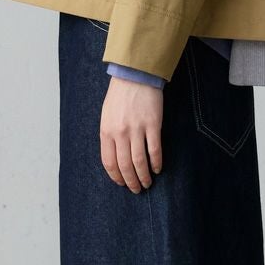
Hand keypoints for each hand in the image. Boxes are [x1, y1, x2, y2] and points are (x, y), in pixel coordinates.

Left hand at [100, 76, 163, 190]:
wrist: (135, 76)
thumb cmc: (120, 96)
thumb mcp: (107, 116)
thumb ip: (109, 136)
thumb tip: (116, 157)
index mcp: (106, 131)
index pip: (109, 162)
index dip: (116, 177)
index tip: (122, 183)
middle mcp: (120, 133)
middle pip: (125, 165)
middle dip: (131, 181)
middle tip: (136, 189)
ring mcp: (137, 129)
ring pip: (139, 161)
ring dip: (144, 176)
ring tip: (148, 183)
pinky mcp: (152, 125)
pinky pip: (154, 150)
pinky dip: (156, 162)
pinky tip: (158, 168)